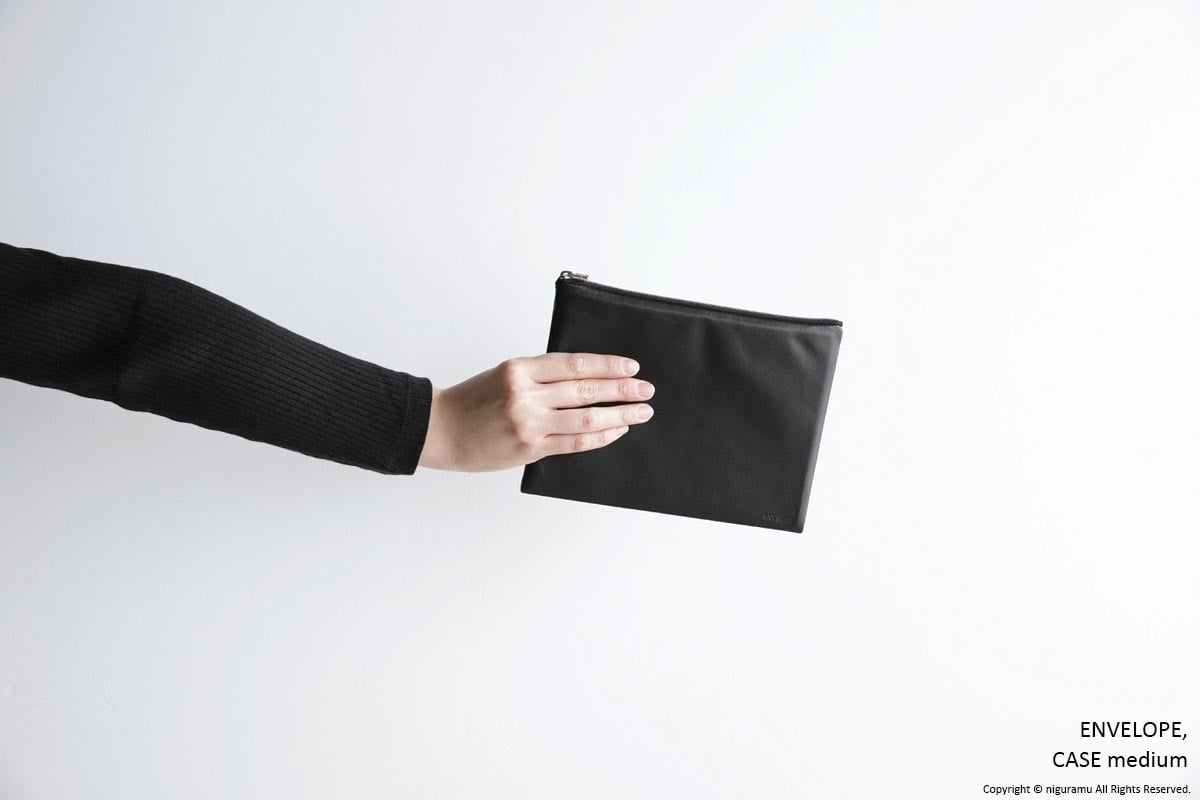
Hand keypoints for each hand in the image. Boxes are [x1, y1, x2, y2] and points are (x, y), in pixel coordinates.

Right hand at [417, 353, 655, 471]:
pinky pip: (575, 442)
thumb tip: (587, 377)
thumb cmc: (472, 401)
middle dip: (623, 389)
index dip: (608, 365)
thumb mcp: (505, 374)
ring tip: (641, 412)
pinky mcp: (531, 448)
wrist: (442, 429)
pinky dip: (600, 435)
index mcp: (520, 369)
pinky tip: (617, 430)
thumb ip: (541, 375)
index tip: (631, 366)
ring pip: (586, 417)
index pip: (575, 364)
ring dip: (620, 414)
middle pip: (586, 389)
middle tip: (646, 389)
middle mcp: (526, 395)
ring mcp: (529, 424)